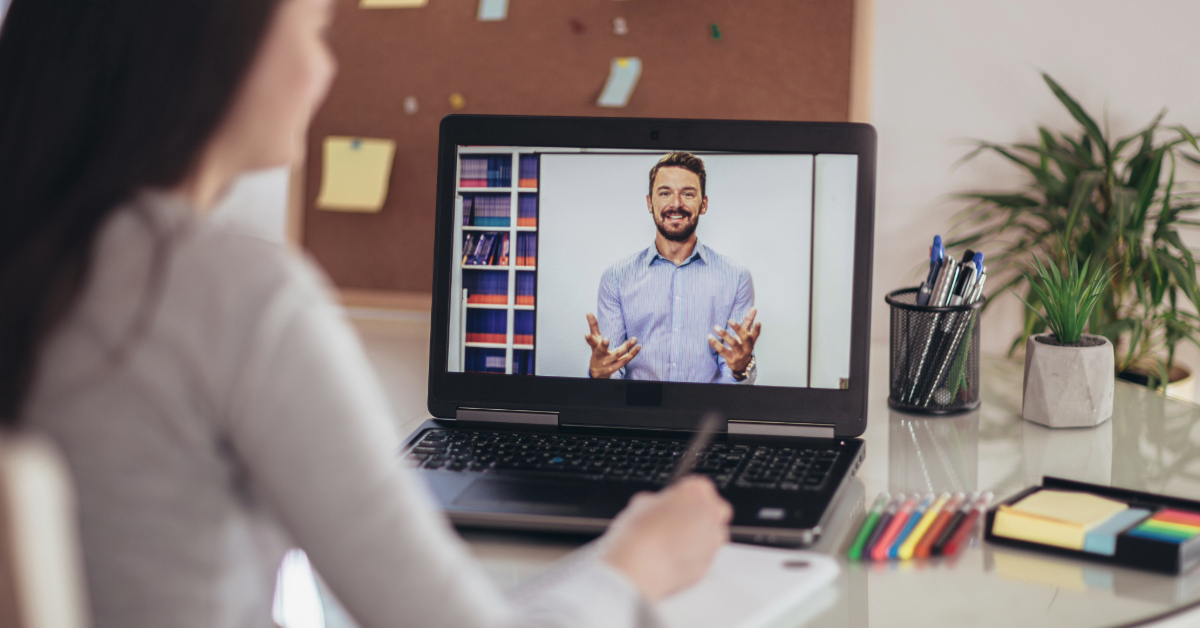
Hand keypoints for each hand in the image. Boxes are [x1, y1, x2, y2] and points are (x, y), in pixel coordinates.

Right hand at [585, 313, 639, 378]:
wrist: (598, 372)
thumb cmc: (597, 352)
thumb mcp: (595, 340)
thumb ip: (593, 326)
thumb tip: (588, 312)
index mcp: (594, 348)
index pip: (591, 342)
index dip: (589, 339)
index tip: (586, 335)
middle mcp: (600, 356)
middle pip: (601, 350)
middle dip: (603, 345)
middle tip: (606, 340)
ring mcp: (607, 363)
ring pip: (617, 354)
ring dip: (626, 347)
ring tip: (634, 339)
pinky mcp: (615, 367)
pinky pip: (624, 360)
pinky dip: (632, 354)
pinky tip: (638, 347)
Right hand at [600, 476, 731, 600]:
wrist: (642, 568)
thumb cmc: (640, 533)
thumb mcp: (641, 503)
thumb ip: (658, 502)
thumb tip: (657, 507)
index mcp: (697, 491)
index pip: (698, 487)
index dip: (683, 496)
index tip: (672, 504)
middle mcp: (712, 513)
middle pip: (713, 510)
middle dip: (697, 515)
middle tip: (673, 522)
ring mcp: (714, 540)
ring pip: (710, 535)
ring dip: (695, 537)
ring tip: (669, 544)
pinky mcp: (710, 563)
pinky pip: (702, 556)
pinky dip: (691, 557)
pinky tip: (670, 559)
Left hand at [708, 307, 760, 375]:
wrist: (741, 365)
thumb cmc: (743, 346)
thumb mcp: (746, 335)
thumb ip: (748, 322)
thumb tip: (753, 308)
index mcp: (751, 341)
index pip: (755, 334)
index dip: (757, 329)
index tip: (758, 322)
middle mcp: (747, 347)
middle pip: (745, 338)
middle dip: (738, 329)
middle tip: (730, 320)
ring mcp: (739, 354)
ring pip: (733, 344)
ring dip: (724, 334)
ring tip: (716, 327)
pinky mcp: (731, 359)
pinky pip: (722, 351)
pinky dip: (715, 344)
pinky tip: (710, 337)